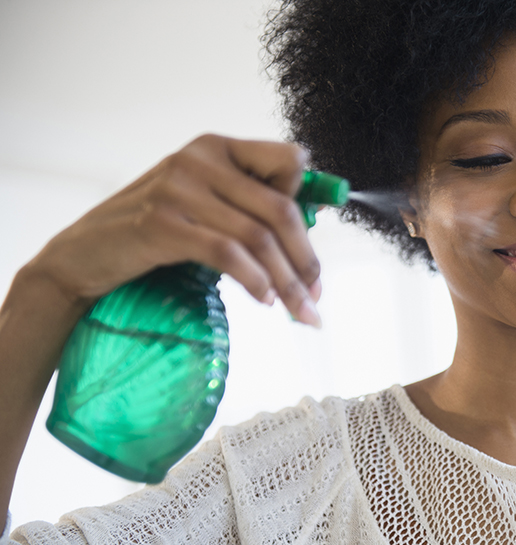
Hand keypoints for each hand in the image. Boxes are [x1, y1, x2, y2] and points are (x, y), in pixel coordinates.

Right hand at [23, 134, 321, 325]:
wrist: (83, 255)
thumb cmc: (154, 233)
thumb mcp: (203, 205)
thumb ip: (247, 208)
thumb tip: (307, 243)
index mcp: (217, 147)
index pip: (288, 161)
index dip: (308, 203)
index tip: (311, 252)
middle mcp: (200, 159)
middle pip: (280, 209)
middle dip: (306, 260)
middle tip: (316, 297)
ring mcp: (179, 188)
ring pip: (258, 236)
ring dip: (287, 281)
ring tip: (299, 311)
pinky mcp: (162, 224)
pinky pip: (227, 253)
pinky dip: (254, 280)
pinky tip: (264, 300)